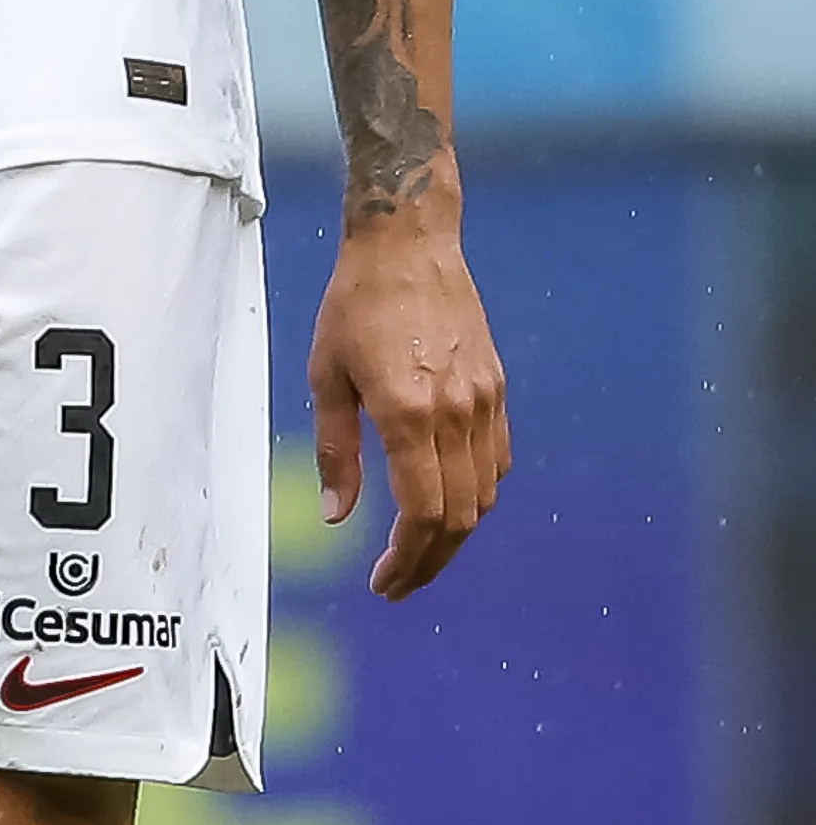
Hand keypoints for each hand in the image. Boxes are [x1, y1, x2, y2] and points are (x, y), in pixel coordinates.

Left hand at [308, 207, 508, 598]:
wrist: (408, 240)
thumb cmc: (357, 302)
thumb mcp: (326, 374)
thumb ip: (336, 450)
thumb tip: (337, 516)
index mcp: (408, 413)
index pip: (422, 515)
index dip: (406, 561)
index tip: (384, 583)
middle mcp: (456, 413)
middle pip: (460, 519)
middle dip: (430, 562)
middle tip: (399, 581)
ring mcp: (483, 400)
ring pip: (484, 495)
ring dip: (456, 534)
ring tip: (420, 549)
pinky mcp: (497, 386)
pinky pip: (497, 460)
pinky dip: (478, 493)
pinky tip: (449, 499)